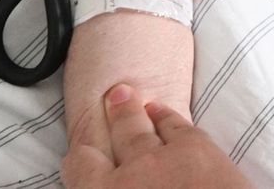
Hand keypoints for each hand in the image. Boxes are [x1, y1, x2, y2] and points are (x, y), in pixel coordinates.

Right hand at [62, 84, 250, 188]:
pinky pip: (174, 125)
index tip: (79, 155)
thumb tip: (116, 182)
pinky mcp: (193, 148)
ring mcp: (160, 158)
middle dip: (111, 119)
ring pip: (139, 129)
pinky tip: (158, 109)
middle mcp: (128, 175)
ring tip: (123, 94)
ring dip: (131, 112)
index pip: (82, 169)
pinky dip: (164, 116)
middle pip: (113, 142)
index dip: (80, 161)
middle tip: (110, 97)